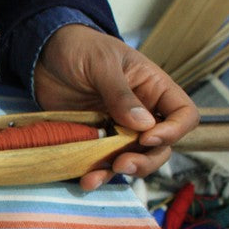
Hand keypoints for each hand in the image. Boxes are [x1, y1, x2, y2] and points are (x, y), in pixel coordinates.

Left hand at [33, 24, 198, 190]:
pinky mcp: (94, 139)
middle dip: (146, 160)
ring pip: (133, 159)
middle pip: (160, 146)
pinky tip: (85, 180)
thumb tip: (143, 125)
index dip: (173, 131)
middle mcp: (141, 112)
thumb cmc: (80, 48)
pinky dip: (96, 173)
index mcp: (154, 89)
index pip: (183, 115)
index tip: (146, 138)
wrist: (44, 54)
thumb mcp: (102, 63)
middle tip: (122, 164)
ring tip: (96, 177)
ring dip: (119, 172)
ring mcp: (117, 128)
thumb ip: (120, 93)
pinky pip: (102, 162)